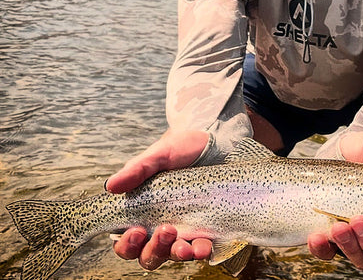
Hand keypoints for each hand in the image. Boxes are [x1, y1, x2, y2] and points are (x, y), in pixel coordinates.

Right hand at [106, 129, 212, 268]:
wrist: (215, 143)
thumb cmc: (182, 149)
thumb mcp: (159, 155)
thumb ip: (137, 169)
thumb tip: (111, 185)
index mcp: (142, 212)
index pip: (127, 241)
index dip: (127, 244)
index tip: (135, 230)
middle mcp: (160, 226)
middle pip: (148, 255)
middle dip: (153, 249)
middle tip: (165, 229)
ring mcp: (184, 230)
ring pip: (173, 255)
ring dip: (177, 254)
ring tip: (185, 246)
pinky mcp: (206, 230)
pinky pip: (201, 249)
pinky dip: (200, 252)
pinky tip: (203, 248)